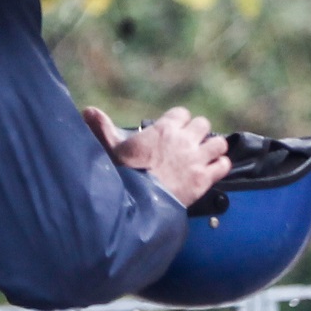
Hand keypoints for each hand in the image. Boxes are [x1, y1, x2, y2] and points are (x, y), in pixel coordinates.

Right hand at [82, 105, 230, 207]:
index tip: (173, 129)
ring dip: (213, 148)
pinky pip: (223, 165)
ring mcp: (197, 158)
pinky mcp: (205, 178)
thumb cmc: (123, 172)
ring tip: (205, 155)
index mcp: (164, 129)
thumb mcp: (111, 148)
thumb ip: (102, 128)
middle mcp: (184, 139)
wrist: (139, 200)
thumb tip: (87, 111)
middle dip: (198, 132)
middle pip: (203, 124)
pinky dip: (221, 165)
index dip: (178, 120)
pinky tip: (214, 169)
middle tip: (190, 143)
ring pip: (218, 142)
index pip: (181, 113)